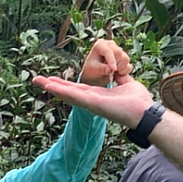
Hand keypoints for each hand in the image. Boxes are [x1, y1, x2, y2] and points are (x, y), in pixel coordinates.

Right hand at [32, 74, 152, 128]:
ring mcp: (91, 103)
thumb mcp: (127, 83)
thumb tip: (117, 70)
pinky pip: (75, 96)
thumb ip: (120, 77)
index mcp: (98, 95)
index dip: (64, 84)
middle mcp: (92, 100)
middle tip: (36, 80)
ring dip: (52, 88)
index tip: (52, 79)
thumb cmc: (139, 101)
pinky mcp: (93, 104)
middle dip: (52, 86)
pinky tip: (50, 87)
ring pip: (68, 94)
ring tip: (38, 81)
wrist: (146, 112)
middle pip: (68, 91)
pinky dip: (61, 91)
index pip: (78, 88)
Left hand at [79, 39, 132, 85]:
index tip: (113, 69)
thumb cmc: (91, 69)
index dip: (112, 60)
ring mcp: (119, 51)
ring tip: (112, 73)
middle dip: (115, 64)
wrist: (95, 74)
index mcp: (101, 44)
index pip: (108, 51)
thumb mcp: (93, 69)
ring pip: (125, 59)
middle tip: (109, 72)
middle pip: (119, 53)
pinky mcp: (124, 58)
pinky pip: (129, 66)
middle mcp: (111, 45)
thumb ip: (101, 68)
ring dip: (120, 69)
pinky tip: (117, 74)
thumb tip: (110, 70)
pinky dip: (124, 72)